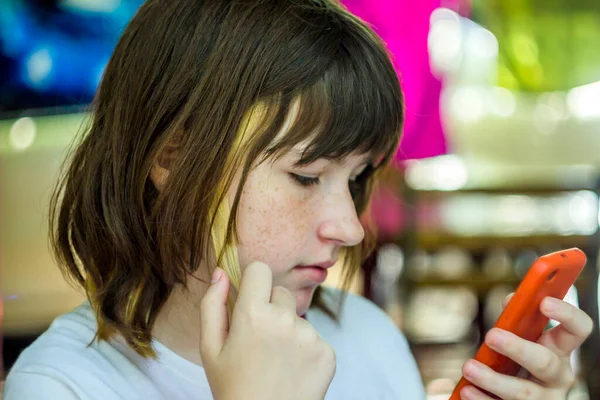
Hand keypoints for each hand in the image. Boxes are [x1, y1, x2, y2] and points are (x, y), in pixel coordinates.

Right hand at [199, 261, 335, 399]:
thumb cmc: (232, 387)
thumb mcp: (210, 348)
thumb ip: (212, 305)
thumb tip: (221, 272)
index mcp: (253, 314)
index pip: (259, 269)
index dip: (252, 282)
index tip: (249, 298)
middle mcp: (285, 320)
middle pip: (280, 293)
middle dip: (270, 309)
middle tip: (259, 342)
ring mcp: (310, 337)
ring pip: (297, 317)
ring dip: (288, 331)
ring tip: (275, 361)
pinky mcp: (328, 353)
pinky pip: (314, 337)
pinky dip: (305, 350)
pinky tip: (292, 371)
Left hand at [459, 294, 592, 398]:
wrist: (512, 395)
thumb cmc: (517, 359)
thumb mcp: (522, 339)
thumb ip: (516, 318)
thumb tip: (511, 301)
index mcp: (559, 350)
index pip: (578, 329)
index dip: (567, 314)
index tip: (544, 302)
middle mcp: (557, 376)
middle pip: (545, 362)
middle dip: (518, 348)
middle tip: (492, 335)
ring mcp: (544, 398)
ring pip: (523, 391)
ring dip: (493, 379)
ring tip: (469, 367)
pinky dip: (483, 399)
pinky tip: (467, 390)